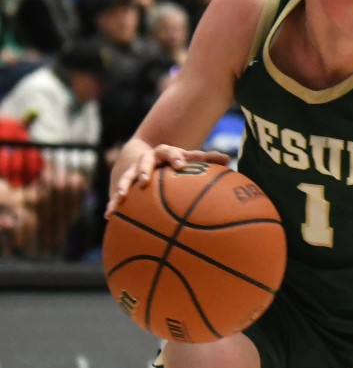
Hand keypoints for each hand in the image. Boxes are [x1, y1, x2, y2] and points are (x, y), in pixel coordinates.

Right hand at [107, 144, 230, 216]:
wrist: (142, 155)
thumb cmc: (173, 160)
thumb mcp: (187, 158)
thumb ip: (206, 159)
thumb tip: (229, 159)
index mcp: (166, 153)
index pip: (171, 152)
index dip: (175, 157)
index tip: (180, 164)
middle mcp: (147, 160)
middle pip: (145, 162)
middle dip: (144, 170)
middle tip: (145, 180)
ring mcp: (133, 171)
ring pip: (126, 177)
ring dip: (123, 186)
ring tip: (120, 197)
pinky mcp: (123, 183)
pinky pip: (116, 194)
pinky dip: (113, 203)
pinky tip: (109, 216)